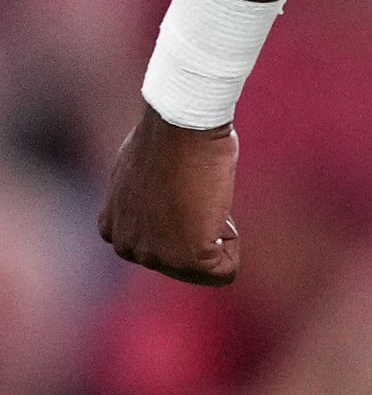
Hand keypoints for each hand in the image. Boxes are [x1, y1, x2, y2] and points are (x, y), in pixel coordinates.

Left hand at [98, 105, 242, 285]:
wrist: (181, 124)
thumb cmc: (172, 134)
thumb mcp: (145, 169)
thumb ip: (149, 196)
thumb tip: (168, 198)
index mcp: (114, 227)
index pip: (164, 244)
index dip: (188, 216)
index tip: (185, 183)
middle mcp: (127, 247)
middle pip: (185, 261)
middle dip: (203, 231)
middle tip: (198, 190)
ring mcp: (155, 256)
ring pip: (205, 268)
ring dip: (217, 234)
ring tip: (205, 197)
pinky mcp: (186, 258)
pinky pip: (225, 270)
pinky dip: (234, 243)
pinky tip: (217, 208)